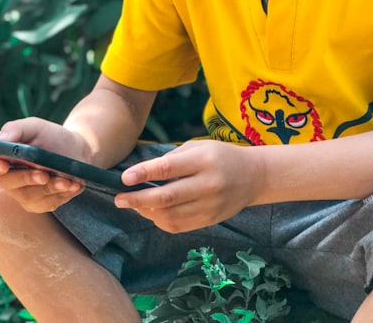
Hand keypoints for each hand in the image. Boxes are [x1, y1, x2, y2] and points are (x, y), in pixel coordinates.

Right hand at [0, 118, 90, 213]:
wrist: (76, 151)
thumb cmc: (50, 137)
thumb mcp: (35, 127)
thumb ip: (16, 129)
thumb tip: (1, 140)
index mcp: (3, 158)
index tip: (3, 165)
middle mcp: (9, 178)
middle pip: (8, 183)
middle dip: (26, 178)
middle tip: (44, 175)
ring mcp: (23, 194)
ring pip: (30, 196)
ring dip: (49, 188)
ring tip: (66, 180)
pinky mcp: (40, 204)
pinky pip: (47, 204)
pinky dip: (61, 194)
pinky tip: (72, 185)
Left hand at [114, 140, 261, 232]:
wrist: (253, 176)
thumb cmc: (219, 156)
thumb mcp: (197, 147)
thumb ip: (171, 161)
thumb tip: (140, 175)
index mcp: (203, 160)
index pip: (167, 169)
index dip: (143, 174)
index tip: (123, 178)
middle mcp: (208, 184)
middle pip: (166, 197)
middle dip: (137, 199)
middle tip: (119, 198)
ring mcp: (210, 205)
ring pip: (170, 216)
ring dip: (146, 212)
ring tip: (133, 204)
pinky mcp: (210, 220)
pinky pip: (179, 226)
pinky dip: (160, 221)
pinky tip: (151, 212)